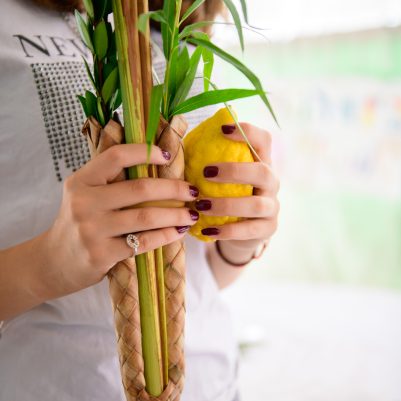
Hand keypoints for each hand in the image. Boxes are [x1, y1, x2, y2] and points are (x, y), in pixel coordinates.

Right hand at [41, 144, 198, 298]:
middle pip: (139, 189)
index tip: (167, 155)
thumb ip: (110, 182)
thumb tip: (157, 167)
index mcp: (81, 181)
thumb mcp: (85, 195)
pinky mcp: (101, 254)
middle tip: (192, 191)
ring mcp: (92, 230)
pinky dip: (166, 235)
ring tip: (192, 214)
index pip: (115, 157)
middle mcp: (84, 202)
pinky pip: (143, 241)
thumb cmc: (79, 223)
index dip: (144, 152)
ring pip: (145, 217)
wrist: (53, 262)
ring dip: (176, 214)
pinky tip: (178, 231)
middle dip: (173, 188)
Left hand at [196, 122, 279, 254]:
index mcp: (261, 163)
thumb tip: (175, 147)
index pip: (263, 140)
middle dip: (234, 171)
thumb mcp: (220, 178)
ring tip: (201, 206)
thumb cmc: (224, 195)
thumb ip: (206, 161)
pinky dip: (227, 231)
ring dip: (226, 205)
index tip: (222, 129)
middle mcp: (271, 182)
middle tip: (206, 173)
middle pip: (263, 172)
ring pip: (256, 205)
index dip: (247, 132)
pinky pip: (249, 230)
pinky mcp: (268, 228)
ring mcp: (272, 207)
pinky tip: (207, 231)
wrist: (242, 230)